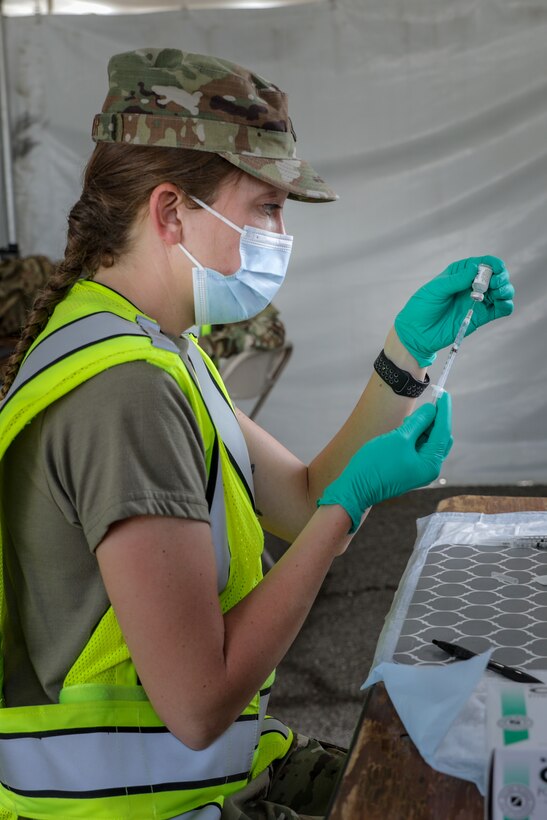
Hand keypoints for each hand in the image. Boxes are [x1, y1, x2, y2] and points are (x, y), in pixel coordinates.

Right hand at [317, 392, 451, 531]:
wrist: (356, 487)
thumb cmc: (376, 464)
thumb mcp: (399, 438)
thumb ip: (418, 422)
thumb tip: (432, 409)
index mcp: (430, 464)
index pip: (443, 432)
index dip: (443, 411)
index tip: (443, 393)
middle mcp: (428, 468)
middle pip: (439, 438)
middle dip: (433, 420)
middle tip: (426, 403)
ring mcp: (418, 469)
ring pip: (428, 442)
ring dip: (422, 427)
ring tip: (408, 419)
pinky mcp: (408, 468)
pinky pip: (418, 448)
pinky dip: (414, 436)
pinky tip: (405, 428)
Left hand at [394, 255, 513, 366]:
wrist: (417, 333)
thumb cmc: (422, 307)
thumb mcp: (436, 290)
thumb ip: (456, 280)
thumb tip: (476, 268)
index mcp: (461, 273)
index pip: (483, 263)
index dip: (493, 264)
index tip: (497, 269)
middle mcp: (472, 285)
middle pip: (497, 276)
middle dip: (501, 277)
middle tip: (494, 285)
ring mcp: (478, 301)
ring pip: (502, 291)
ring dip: (506, 290)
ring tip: (497, 294)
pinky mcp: (481, 317)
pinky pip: (500, 309)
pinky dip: (506, 305)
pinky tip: (502, 304)